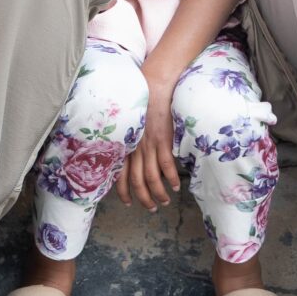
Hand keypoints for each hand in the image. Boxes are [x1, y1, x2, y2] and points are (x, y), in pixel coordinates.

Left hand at [116, 76, 181, 209]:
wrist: (153, 88)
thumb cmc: (142, 104)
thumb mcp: (131, 126)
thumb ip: (131, 142)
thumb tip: (136, 157)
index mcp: (125, 145)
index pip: (119, 174)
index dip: (123, 191)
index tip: (128, 202)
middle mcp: (135, 149)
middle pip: (137, 181)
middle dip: (143, 198)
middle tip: (151, 208)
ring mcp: (149, 146)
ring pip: (151, 178)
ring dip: (158, 193)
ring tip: (165, 201)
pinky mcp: (163, 141)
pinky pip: (166, 166)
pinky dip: (172, 179)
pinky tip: (176, 186)